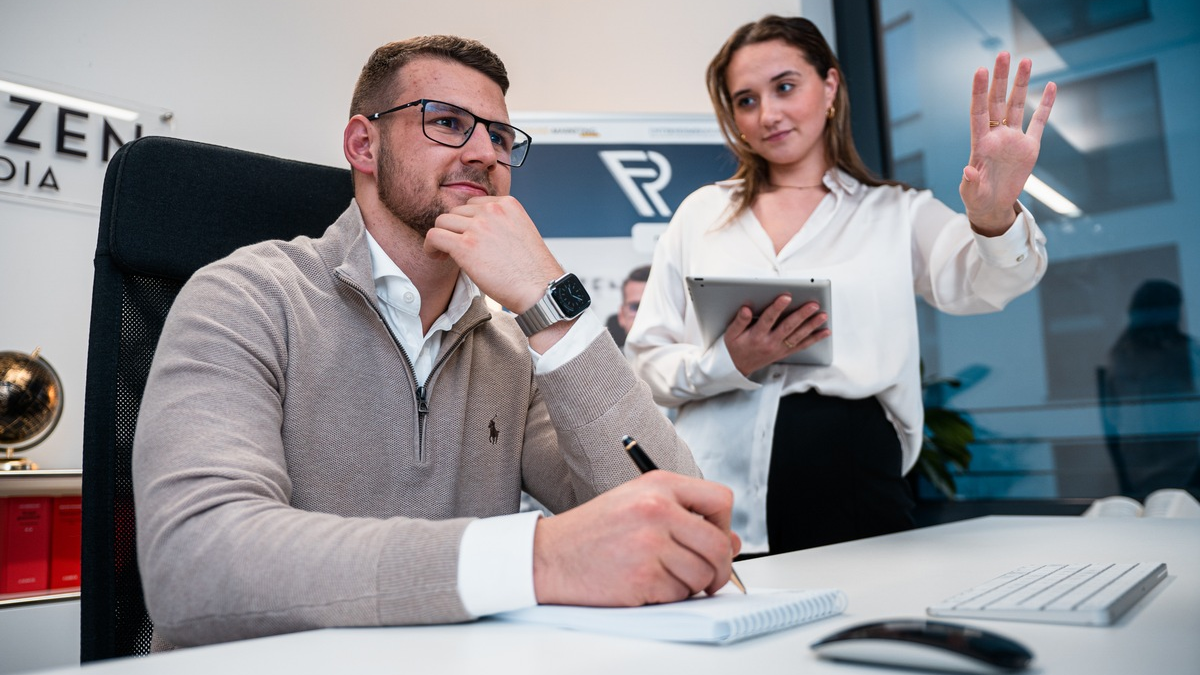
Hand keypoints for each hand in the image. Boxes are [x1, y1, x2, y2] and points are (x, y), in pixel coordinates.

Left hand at [424, 195, 562, 312]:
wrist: (539, 289)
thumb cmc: (532, 270)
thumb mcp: (521, 232)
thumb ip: (500, 223)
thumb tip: (476, 229)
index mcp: (507, 204)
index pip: (474, 203)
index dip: (468, 222)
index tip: (469, 238)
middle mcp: (492, 210)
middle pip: (457, 211)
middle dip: (455, 229)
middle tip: (457, 249)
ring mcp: (478, 226)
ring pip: (443, 221)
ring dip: (442, 238)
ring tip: (446, 254)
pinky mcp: (465, 245)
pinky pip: (434, 236)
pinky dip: (431, 246)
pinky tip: (437, 257)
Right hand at [532, 471, 740, 605]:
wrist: (549, 556)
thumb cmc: (593, 531)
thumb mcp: (637, 504)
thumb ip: (685, 516)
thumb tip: (732, 542)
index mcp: (658, 485)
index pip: (721, 500)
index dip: (725, 525)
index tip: (716, 538)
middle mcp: (657, 509)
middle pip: (718, 544)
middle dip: (720, 568)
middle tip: (710, 577)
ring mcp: (650, 544)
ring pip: (702, 575)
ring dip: (690, 585)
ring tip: (663, 576)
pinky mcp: (642, 577)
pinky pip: (678, 595)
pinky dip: (668, 597)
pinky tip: (645, 585)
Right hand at [724, 295, 829, 375]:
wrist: (739, 368)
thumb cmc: (736, 348)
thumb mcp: (731, 334)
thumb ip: (739, 321)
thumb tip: (746, 309)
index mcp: (756, 336)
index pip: (768, 319)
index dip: (777, 308)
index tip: (786, 297)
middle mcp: (770, 343)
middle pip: (788, 327)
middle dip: (802, 315)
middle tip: (812, 305)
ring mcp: (779, 348)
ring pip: (798, 336)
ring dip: (812, 325)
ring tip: (823, 315)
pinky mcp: (785, 352)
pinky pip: (802, 345)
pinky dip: (815, 339)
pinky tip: (825, 332)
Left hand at [960, 51, 1056, 235]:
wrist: (993, 206)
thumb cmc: (977, 199)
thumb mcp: (971, 194)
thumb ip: (969, 182)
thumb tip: (967, 170)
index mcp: (980, 144)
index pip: (978, 112)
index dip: (979, 92)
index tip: (980, 70)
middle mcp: (996, 136)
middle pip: (998, 101)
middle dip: (1001, 78)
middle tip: (1004, 54)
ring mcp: (1013, 139)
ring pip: (1017, 105)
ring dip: (1021, 84)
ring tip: (1026, 60)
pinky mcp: (1029, 147)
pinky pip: (1038, 122)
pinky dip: (1045, 105)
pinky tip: (1051, 86)